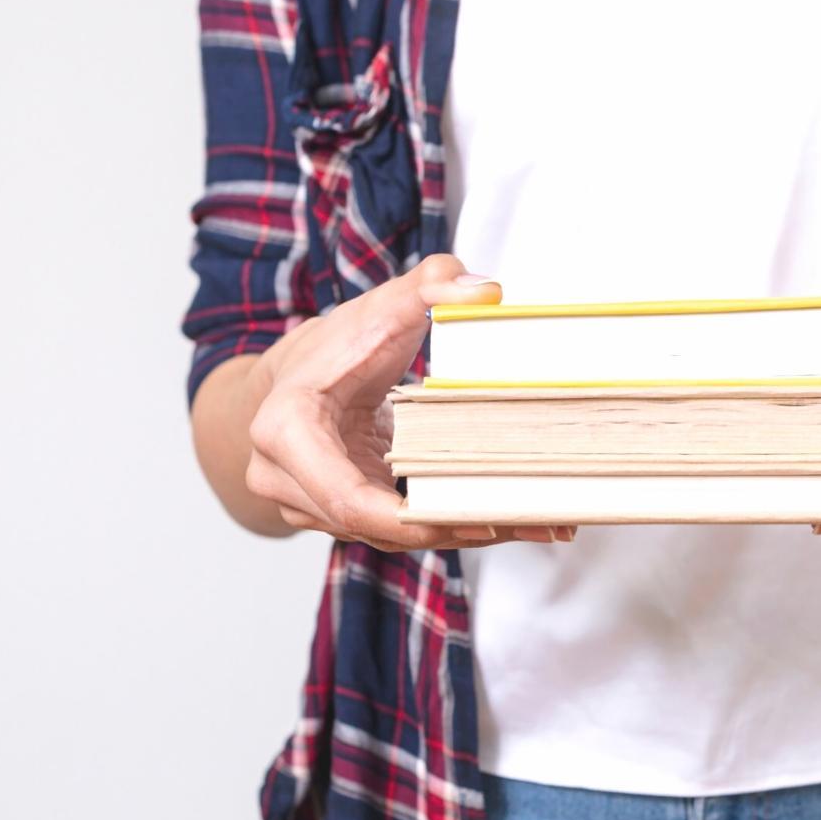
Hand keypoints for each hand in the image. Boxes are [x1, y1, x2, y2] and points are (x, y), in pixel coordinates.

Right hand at [242, 254, 574, 550]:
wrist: (296, 377)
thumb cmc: (336, 345)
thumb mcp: (384, 306)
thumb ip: (433, 283)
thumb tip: (488, 292)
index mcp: (285, 431)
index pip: (345, 497)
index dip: (406, 518)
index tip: (468, 520)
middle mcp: (285, 481)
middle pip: (377, 527)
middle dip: (453, 527)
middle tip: (527, 520)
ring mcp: (309, 507)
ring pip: (392, 536)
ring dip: (460, 532)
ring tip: (535, 523)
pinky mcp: (340, 518)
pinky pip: (396, 531)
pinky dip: (448, 525)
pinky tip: (507, 519)